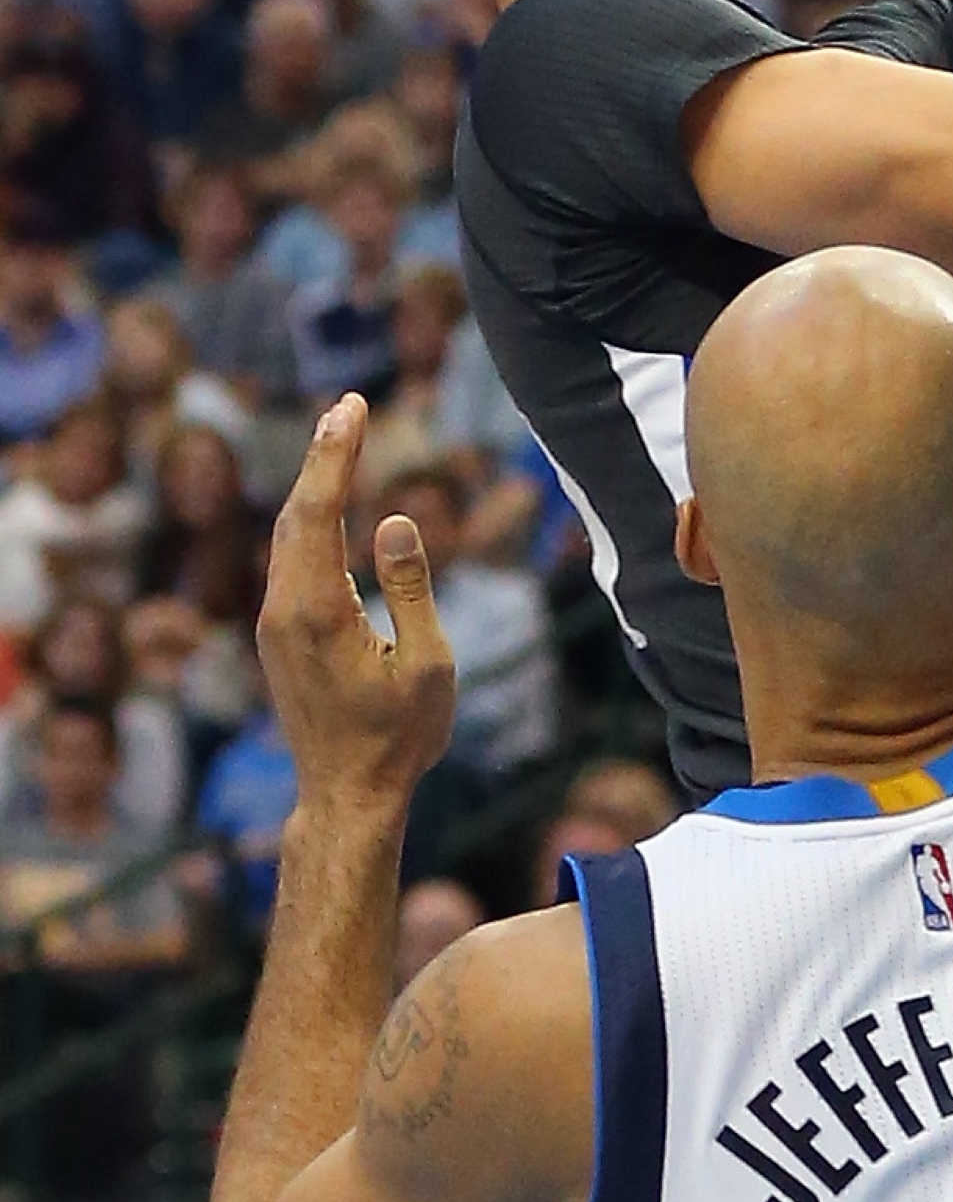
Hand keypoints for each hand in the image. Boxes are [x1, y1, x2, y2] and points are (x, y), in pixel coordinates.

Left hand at [257, 394, 455, 820]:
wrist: (347, 796)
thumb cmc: (399, 737)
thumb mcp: (427, 662)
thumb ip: (413, 586)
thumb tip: (397, 519)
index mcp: (318, 612)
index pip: (320, 512)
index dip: (335, 454)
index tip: (351, 406)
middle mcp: (284, 611)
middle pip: (297, 515)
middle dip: (322, 456)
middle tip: (347, 405)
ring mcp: (275, 625)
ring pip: (289, 537)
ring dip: (314, 486)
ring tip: (338, 439)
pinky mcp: (280, 637)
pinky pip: (291, 561)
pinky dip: (310, 521)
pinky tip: (327, 505)